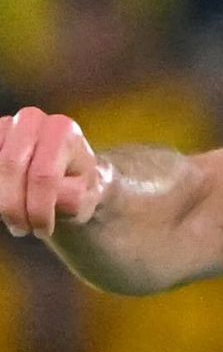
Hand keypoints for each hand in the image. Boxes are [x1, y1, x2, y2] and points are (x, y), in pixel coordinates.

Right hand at [0, 107, 107, 239]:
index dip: (38, 209)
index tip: (42, 231)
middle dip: (13, 207)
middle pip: (10, 168)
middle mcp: (32, 120)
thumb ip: (71, 196)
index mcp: (62, 130)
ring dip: (1, 201)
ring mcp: (5, 125)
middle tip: (22, 230)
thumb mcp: (84, 196)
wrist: (66, 174)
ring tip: (16, 221)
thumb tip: (55, 193)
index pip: (43, 175)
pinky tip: (6, 203)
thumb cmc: (77, 186)